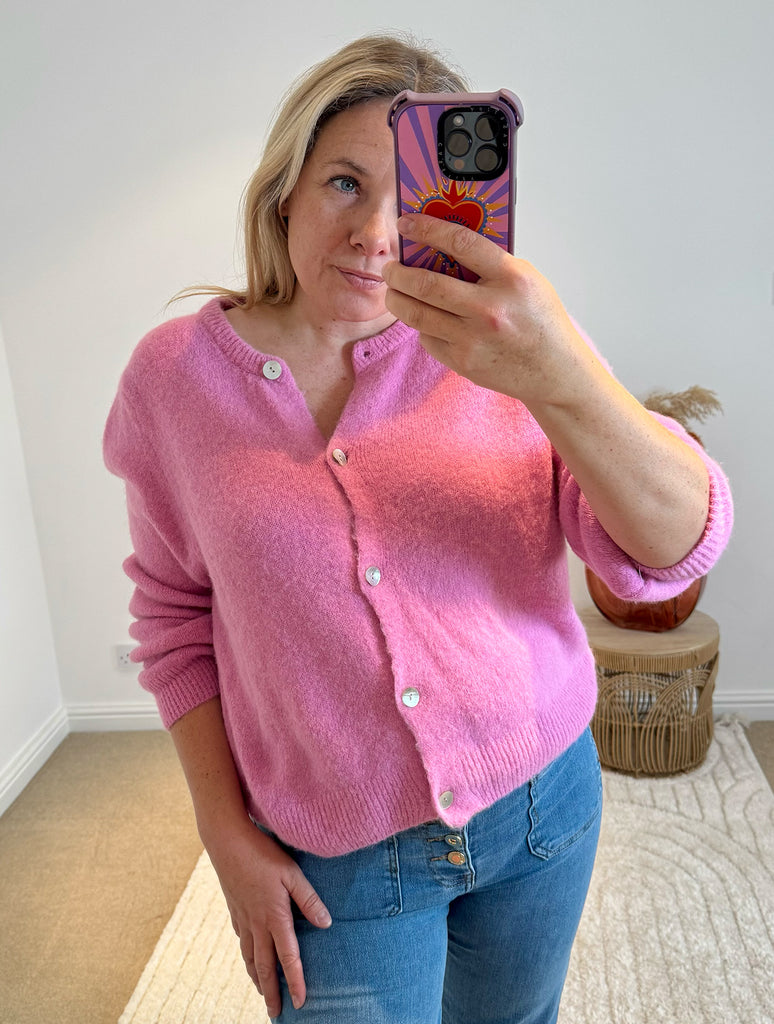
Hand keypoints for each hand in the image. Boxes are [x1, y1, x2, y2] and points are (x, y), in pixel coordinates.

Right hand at [206, 821, 331, 1016]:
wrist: (226, 843)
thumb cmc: (262, 854)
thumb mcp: (292, 873)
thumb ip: (309, 899)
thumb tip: (326, 923)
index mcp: (275, 917)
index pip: (288, 957)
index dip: (296, 981)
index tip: (300, 1003)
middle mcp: (257, 924)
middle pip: (265, 967)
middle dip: (272, 992)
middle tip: (276, 1013)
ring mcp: (243, 919)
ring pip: (250, 958)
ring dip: (257, 978)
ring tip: (263, 993)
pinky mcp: (235, 910)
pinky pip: (242, 942)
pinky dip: (247, 957)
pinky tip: (250, 958)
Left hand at [383, 214, 590, 408]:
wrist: (554, 371)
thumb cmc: (540, 320)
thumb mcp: (527, 280)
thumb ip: (490, 263)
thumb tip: (443, 245)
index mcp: (511, 279)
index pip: (460, 242)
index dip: (427, 228)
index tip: (407, 222)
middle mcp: (490, 309)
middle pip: (426, 284)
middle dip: (398, 273)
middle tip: (390, 267)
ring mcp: (474, 339)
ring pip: (417, 314)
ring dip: (397, 299)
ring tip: (394, 290)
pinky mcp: (463, 361)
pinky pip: (428, 338)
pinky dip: (421, 325)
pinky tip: (424, 317)